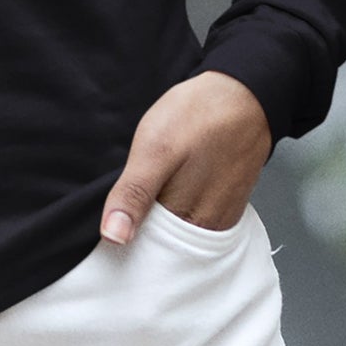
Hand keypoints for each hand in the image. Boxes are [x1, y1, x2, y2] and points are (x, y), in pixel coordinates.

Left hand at [100, 70, 271, 244]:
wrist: (242, 95)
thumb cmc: (198, 117)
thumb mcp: (154, 150)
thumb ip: (134, 194)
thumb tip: (114, 237)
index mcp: (189, 219)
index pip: (147, 250)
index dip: (124, 242)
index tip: (104, 236)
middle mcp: (208, 226)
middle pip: (164, 244)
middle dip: (139, 234)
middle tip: (117, 212)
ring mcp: (218, 214)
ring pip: (177, 231)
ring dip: (156, 221)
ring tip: (140, 200)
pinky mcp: (223, 201)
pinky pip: (192, 216)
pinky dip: (175, 209)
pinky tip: (163, 192)